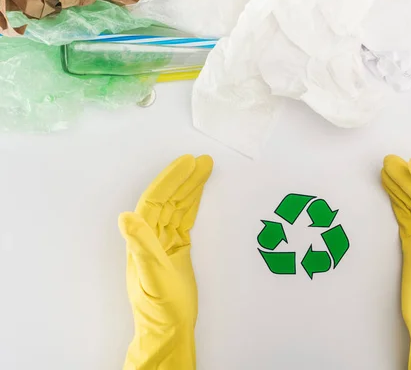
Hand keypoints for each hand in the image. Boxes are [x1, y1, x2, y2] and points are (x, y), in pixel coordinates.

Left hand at [119, 154, 212, 369]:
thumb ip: (141, 247)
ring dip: (190, 187)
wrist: (169, 330)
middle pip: (167, 199)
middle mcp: (150, 237)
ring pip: (177, 207)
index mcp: (142, 241)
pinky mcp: (177, 249)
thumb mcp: (153, 278)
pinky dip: (192, 204)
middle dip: (183, 178)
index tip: (187, 163)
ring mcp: (163, 242)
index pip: (155, 202)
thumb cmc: (160, 309)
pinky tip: (199, 194)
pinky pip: (184, 220)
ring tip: (205, 168)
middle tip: (202, 160)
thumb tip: (125, 216)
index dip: (170, 181)